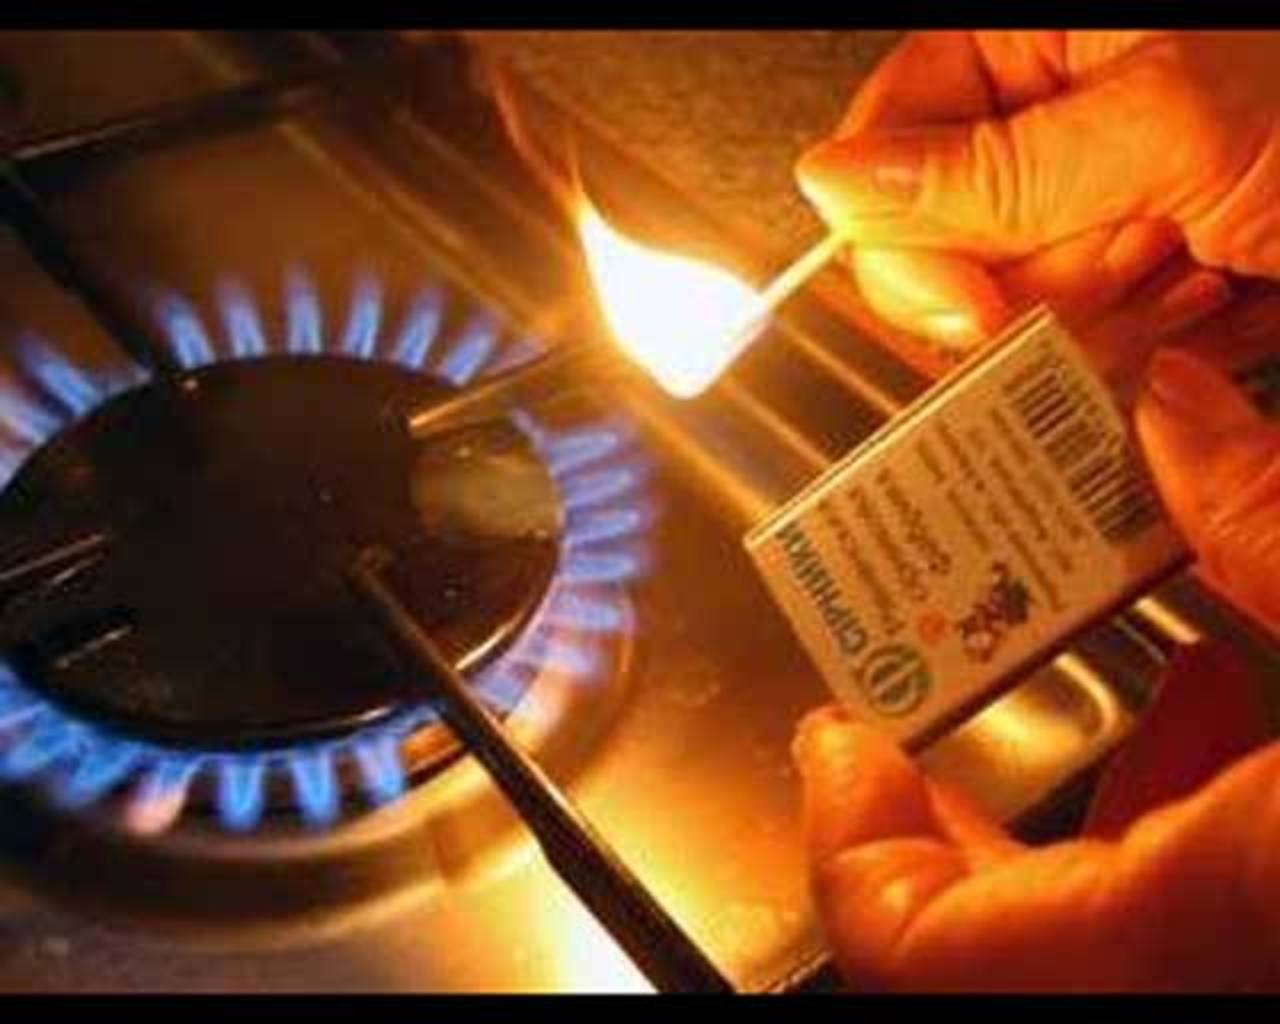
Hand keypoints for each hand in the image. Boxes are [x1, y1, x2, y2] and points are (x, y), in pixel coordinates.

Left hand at [793, 350, 1279, 991]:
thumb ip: (1273, 522)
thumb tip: (1172, 409)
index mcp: (1208, 915)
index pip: (924, 954)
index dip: (847, 846)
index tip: (832, 743)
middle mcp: (1211, 977)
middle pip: (984, 946)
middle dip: (941, 819)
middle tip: (917, 715)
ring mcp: (1244, 974)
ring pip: (1088, 935)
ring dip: (1074, 805)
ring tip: (1088, 676)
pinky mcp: (1278, 945)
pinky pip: (1185, 912)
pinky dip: (1173, 822)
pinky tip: (1220, 711)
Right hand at [795, 31, 1279, 349]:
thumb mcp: (1168, 123)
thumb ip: (991, 168)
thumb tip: (835, 186)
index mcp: (1031, 48)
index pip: (889, 146)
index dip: (905, 237)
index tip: (969, 306)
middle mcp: (1046, 129)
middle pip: (944, 246)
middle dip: (1036, 277)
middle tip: (1133, 250)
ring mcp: (1088, 209)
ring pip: (1013, 312)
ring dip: (1108, 315)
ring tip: (1199, 263)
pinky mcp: (1129, 279)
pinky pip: (1079, 346)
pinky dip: (1148, 345)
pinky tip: (1213, 298)